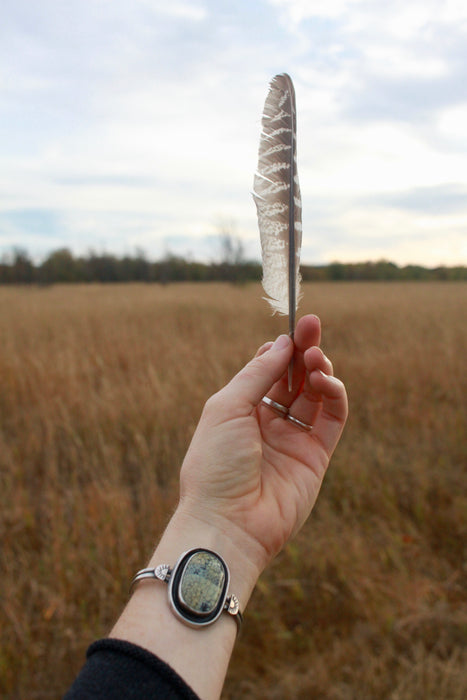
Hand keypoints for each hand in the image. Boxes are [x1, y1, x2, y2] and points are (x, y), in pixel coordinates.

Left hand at [178, 314, 347, 573]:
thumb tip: (281, 342)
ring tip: (315, 356)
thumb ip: (257, 373)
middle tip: (312, 324)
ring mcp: (293, 439)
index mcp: (240, 410)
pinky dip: (334, 394)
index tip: (291, 327)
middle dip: (303, 349)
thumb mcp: (227, 407)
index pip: (266, 370)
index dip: (279, 348)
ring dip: (318, 369)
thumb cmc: (215, 463)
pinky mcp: (316, 456)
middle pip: (293, 377)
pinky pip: (333, 418)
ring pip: (315, 394)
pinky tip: (324, 379)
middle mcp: (267, 422)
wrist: (227, 522)